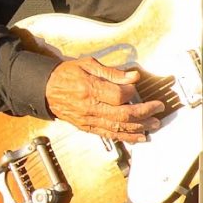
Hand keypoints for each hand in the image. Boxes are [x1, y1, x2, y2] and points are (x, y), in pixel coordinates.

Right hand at [45, 56, 165, 143]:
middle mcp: (90, 107)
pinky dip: (125, 137)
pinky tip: (138, 137)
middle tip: (158, 108)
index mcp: (89, 89)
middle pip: (123, 114)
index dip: (132, 92)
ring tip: (154, 124)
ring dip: (139, 127)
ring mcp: (88, 119)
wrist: (45, 89)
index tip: (135, 87)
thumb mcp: (87, 64)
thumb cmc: (65, 75)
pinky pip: (109, 135)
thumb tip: (133, 77)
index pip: (119, 95)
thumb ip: (112, 72)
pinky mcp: (87, 127)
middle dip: (145, 112)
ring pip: (118, 128)